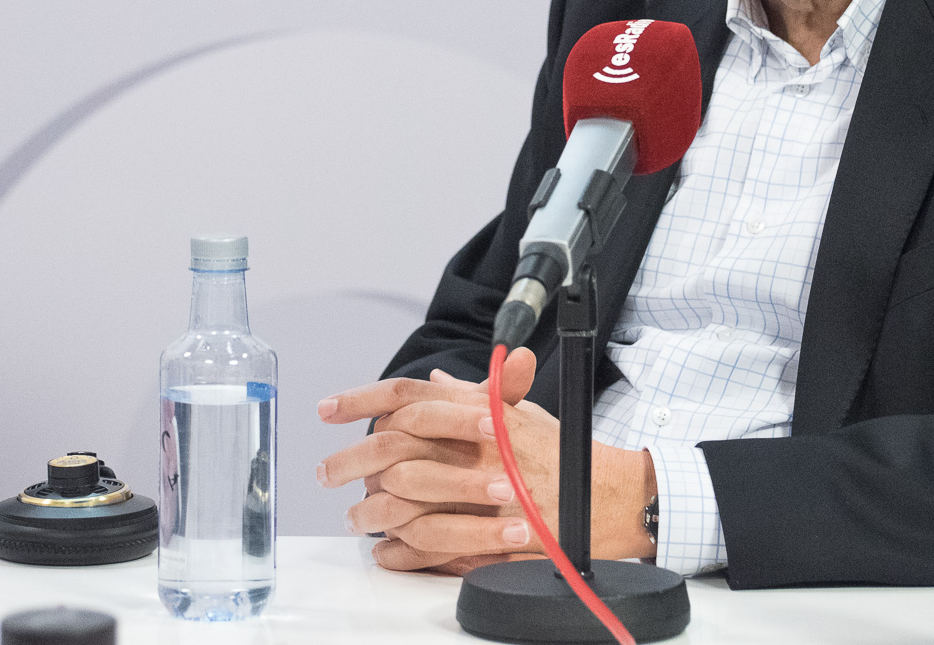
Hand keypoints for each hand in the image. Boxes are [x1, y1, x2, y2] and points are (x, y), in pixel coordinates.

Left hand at [316, 350, 655, 573]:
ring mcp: (475, 496)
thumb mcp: (520, 413)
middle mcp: (473, 449)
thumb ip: (474, 395)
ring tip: (355, 517)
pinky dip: (399, 551)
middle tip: (328, 470)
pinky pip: (424, 546)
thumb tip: (433, 383)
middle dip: (351, 461)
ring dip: (370, 512)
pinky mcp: (481, 538)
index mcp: (478, 412)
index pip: (408, 396)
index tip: (329, 409)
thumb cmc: (563, 455)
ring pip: (400, 502)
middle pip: (392, 450)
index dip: (362, 398)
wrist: (605, 500)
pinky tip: (387, 550)